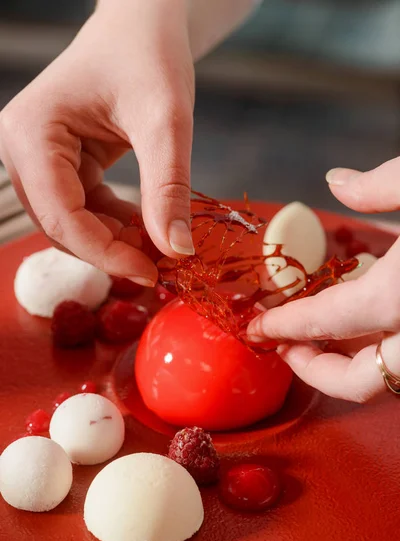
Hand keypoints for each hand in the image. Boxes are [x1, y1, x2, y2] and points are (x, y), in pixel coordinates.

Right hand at [0, 0, 194, 285]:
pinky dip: (116, 225)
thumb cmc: (149, 55)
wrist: (143, 26)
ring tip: (160, 246)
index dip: (106, 253)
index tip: (152, 272)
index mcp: (31, 133)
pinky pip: (85, 211)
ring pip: (73, 225)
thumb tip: (176, 251)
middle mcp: (23, 150)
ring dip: (115, 242)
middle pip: (62, 226)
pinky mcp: (60, 166)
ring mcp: (39, 160)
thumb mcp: (165, 121)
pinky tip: (148, 226)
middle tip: (161, 266)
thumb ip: (168, 188)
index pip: (62, 216)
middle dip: (111, 251)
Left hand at [247, 159, 399, 402]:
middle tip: (286, 349)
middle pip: (358, 382)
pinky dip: (379, 347)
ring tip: (320, 336)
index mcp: (399, 297)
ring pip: (385, 378)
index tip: (257, 329)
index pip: (324, 321)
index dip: (284, 326)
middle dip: (316, 372)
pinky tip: (366, 319)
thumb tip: (338, 183)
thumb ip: (381, 185)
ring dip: (350, 363)